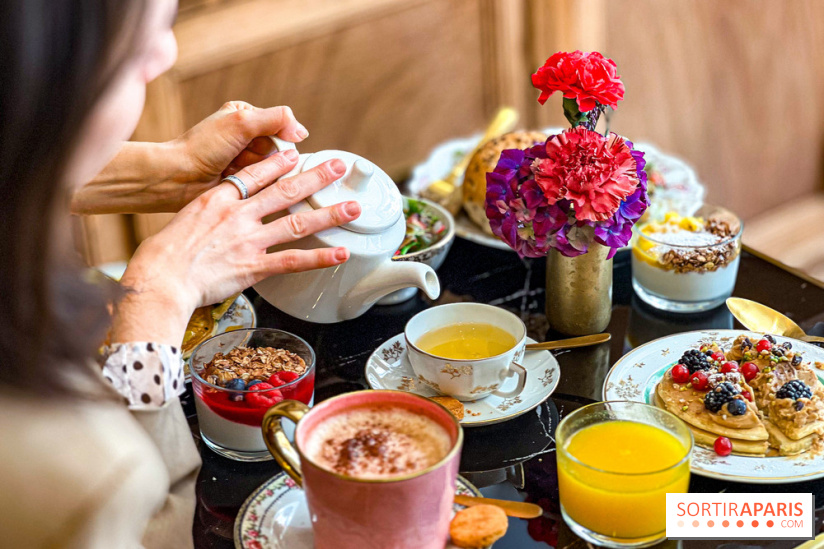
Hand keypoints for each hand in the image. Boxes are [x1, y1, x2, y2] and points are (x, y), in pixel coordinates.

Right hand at [111, 152, 359, 344]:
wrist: (161, 277)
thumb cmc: (164, 253)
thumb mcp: (185, 218)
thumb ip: (209, 213)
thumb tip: (219, 213)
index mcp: (219, 200)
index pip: (255, 174)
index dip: (279, 163)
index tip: (296, 154)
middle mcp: (239, 215)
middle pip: (286, 191)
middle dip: (316, 177)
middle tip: (339, 167)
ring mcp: (250, 240)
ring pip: (298, 223)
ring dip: (329, 215)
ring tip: (353, 208)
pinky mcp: (255, 267)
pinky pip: (294, 261)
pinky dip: (320, 258)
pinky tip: (341, 254)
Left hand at [174, 100, 308, 190]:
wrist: (177, 179)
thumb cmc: (202, 148)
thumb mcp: (240, 123)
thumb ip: (275, 120)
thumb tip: (302, 132)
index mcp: (245, 116)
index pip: (280, 128)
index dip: (276, 140)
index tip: (258, 145)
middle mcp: (247, 137)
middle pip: (279, 150)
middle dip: (265, 158)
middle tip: (241, 160)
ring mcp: (245, 161)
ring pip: (274, 169)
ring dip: (260, 173)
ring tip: (236, 172)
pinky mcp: (244, 182)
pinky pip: (265, 185)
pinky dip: (258, 186)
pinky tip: (243, 185)